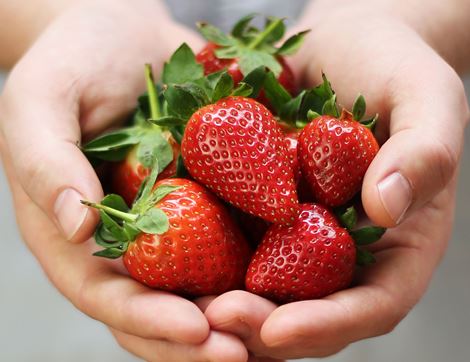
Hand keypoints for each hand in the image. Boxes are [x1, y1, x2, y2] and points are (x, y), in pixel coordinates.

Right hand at [0, 1, 247, 359]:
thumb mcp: (40, 100)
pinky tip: (301, 276)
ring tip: (282, 327)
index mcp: (77, 235)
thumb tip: (79, 226)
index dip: (149, 320)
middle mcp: (127, 243)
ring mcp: (173, 224)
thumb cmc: (74, 60)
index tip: (196, 331)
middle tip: (246, 351)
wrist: (126, 32)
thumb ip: (47, 163)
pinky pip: (237, 239)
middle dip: (201, 338)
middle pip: (160, 309)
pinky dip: (266, 264)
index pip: (107, 296)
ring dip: (239, 315)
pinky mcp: (210, 201)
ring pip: (204, 287)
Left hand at [202, 1, 468, 358]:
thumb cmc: (394, 66)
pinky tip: (164, 250)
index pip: (371, 306)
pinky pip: (229, 236)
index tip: (277, 329)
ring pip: (261, 285)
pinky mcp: (257, 206)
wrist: (342, 46)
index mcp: (396, 242)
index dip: (327, 326)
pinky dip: (196, 251)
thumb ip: (423, 152)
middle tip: (215, 317)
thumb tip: (386, 207)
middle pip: (307, 310)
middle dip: (260, 324)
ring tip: (181, 303)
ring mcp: (295, 230)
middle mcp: (342, 247)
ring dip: (220, 302)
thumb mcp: (425, 96)